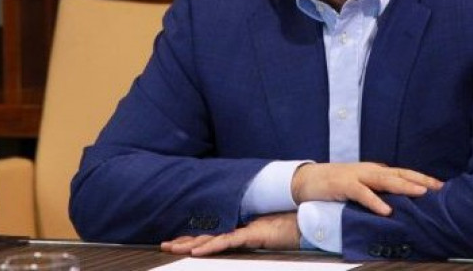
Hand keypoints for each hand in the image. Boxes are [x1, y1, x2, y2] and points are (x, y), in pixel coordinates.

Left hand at [160, 212, 299, 256]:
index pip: (211, 235)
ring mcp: (245, 229)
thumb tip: (241, 236)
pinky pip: (229, 241)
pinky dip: (212, 246)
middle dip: (184, 241)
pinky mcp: (253, 234)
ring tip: (172, 248)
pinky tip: (198, 252)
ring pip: (212, 238)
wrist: (308, 220)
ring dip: (191, 244)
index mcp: (240, 228)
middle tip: (164, 245)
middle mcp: (239, 227)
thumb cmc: (290, 228)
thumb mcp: (265, 235)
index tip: (175, 243)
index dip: (193, 239)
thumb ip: (251, 235)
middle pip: (206, 235)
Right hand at [291, 162, 442, 215]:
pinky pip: (362, 193)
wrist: (307, 179)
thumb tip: (397, 202)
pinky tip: (386, 210)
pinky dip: (375, 201)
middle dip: (420, 180)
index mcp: (374, 171)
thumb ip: (377, 191)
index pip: (402, 172)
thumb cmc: (335, 184)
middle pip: (399, 174)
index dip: (422, 177)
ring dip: (404, 186)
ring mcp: (356, 176)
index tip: (441, 185)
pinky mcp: (343, 185)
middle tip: (439, 188)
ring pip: (384, 180)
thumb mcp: (360, 186)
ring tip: (421, 194)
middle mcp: (369, 170)